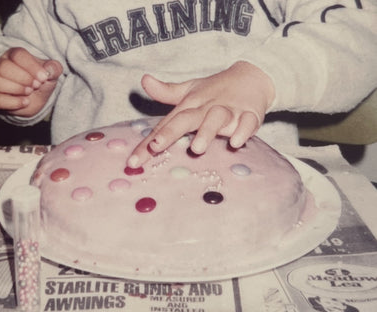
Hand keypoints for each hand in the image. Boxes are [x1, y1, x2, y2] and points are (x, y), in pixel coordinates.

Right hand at [0, 47, 62, 116]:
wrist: (34, 100)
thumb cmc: (39, 81)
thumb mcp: (50, 74)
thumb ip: (53, 69)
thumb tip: (50, 69)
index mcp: (14, 55)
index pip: (17, 55)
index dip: (31, 66)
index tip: (44, 77)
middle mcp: (0, 66)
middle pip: (3, 67)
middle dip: (23, 78)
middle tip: (36, 85)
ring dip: (16, 88)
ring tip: (29, 92)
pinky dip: (13, 102)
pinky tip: (25, 102)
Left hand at [127, 61, 274, 167]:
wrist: (253, 75)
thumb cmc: (215, 90)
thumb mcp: (190, 90)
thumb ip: (166, 91)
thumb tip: (144, 80)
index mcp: (190, 104)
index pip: (165, 124)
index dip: (148, 143)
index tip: (133, 161)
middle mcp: (206, 107)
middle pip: (186, 119)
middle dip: (170, 132)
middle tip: (156, 147)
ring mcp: (229, 110)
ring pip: (217, 119)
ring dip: (207, 132)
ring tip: (197, 148)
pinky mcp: (250, 114)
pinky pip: (247, 123)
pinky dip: (242, 131)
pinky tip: (236, 143)